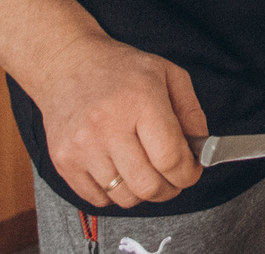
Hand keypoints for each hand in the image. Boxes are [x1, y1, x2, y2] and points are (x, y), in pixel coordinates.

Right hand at [28, 32, 207, 208]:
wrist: (66, 65)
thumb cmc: (120, 69)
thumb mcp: (167, 74)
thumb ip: (191, 112)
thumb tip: (201, 149)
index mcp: (140, 100)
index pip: (170, 158)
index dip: (188, 173)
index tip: (192, 172)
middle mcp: (107, 126)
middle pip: (148, 185)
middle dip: (169, 188)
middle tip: (172, 178)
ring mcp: (82, 147)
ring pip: (124, 197)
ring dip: (142, 192)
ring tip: (145, 170)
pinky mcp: (63, 161)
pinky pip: (97, 199)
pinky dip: (114, 193)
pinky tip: (119, 170)